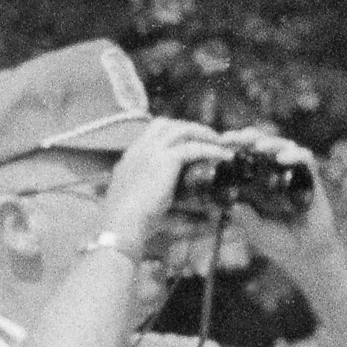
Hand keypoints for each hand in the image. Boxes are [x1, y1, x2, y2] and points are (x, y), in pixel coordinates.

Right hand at [99, 118, 236, 247]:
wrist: (122, 223)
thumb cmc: (126, 220)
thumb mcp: (134, 199)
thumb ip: (145, 191)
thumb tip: (162, 198)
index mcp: (131, 156)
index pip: (152, 132)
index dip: (171, 133)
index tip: (187, 141)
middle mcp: (140, 148)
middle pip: (167, 124)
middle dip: (188, 127)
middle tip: (206, 138)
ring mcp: (152, 151)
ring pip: (183, 130)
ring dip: (203, 133)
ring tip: (219, 143)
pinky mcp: (166, 160)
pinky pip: (195, 148)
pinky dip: (212, 150)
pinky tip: (225, 156)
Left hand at [224, 131, 346, 281]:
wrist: (305, 253)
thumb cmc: (277, 242)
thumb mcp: (256, 231)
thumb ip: (246, 219)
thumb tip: (232, 206)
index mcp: (255, 181)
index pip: (242, 156)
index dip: (230, 148)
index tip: (217, 145)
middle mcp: (273, 173)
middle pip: (260, 145)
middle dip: (246, 138)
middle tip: (233, 139)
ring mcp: (293, 173)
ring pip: (282, 146)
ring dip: (269, 143)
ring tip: (257, 147)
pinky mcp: (311, 178)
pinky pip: (305, 160)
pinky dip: (294, 156)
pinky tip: (282, 159)